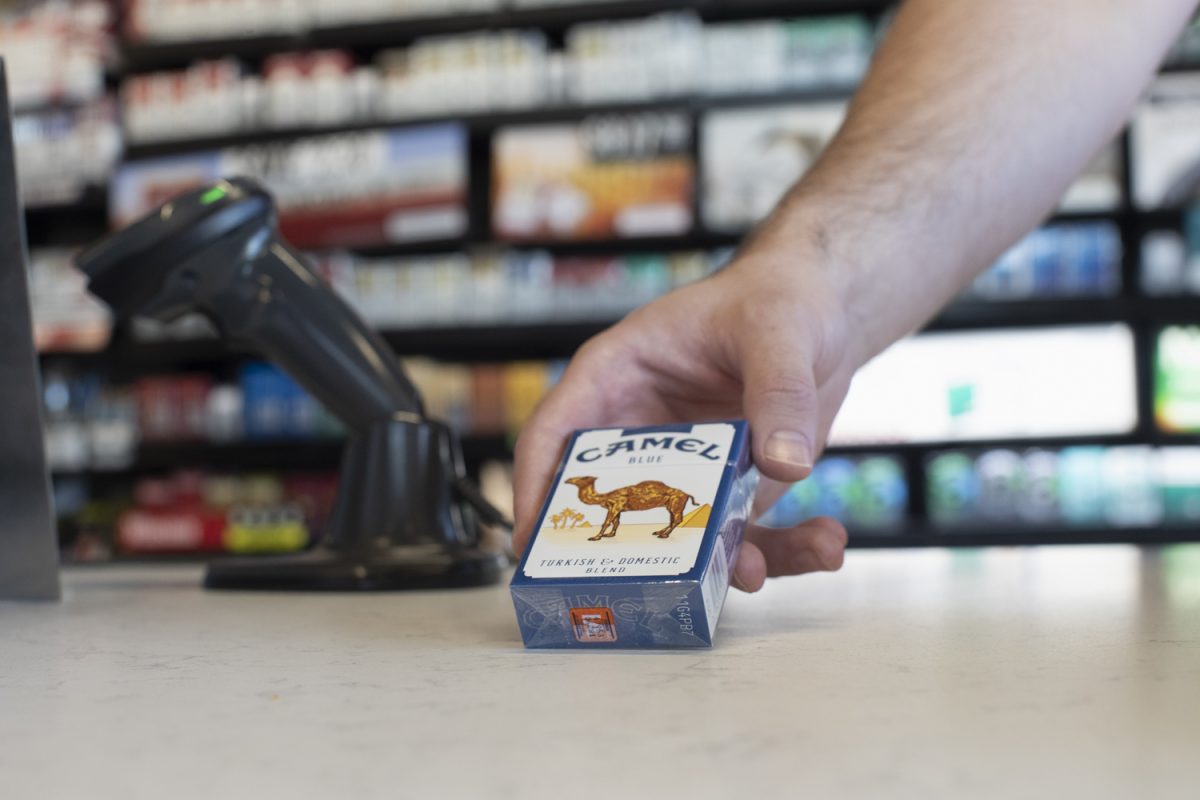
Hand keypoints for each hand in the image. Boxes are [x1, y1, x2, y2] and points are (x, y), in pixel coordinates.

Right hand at [512, 249, 864, 591]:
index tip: (533, 547)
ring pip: (686, 539)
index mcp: (618, 379)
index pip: (556, 435)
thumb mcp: (775, 331)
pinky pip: (749, 537)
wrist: (824, 312)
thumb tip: (786, 465)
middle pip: (612, 507)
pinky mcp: (733, 492)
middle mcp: (643, 434)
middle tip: (652, 589)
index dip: (536, 490)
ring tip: (762, 568)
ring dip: (727, 565)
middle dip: (632, 556)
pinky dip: (786, 551)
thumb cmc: (774, 299)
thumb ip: (779, 391)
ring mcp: (686, 471)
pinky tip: (825, 544)